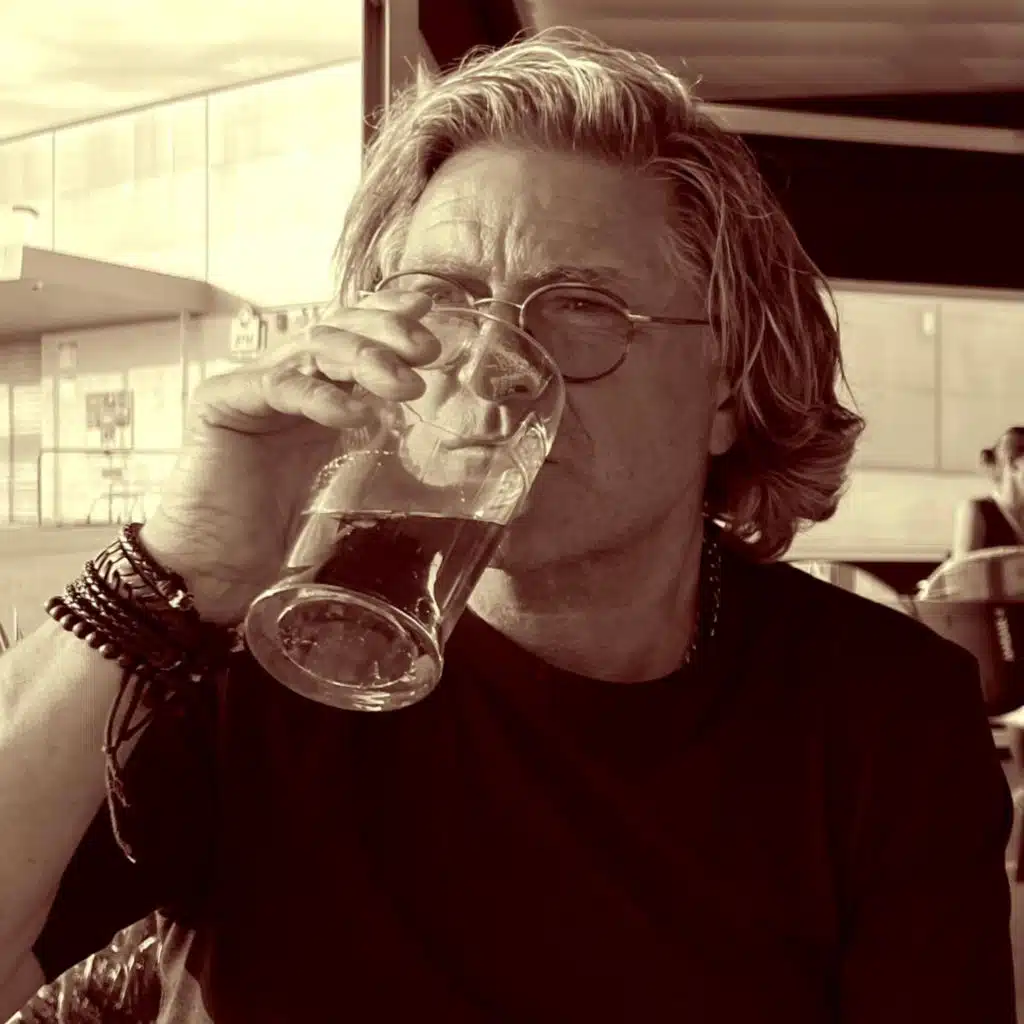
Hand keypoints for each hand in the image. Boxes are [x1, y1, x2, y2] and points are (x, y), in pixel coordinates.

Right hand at [140, 290, 440, 623]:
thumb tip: (413, 391)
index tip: (428, 310)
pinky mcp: (219, 403)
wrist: (211, 562)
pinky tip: (357, 414)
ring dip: (365, 358)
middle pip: (334, 329)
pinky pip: (278, 386)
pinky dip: (321, 396)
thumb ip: (361, 421)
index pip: (347, 332)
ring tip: (405, 386)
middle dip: (385, 332)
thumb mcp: (331, 462)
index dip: (385, 315)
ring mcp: (247, 385)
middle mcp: (278, 377)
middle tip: (426, 349)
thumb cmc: (268, 523)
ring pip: (311, 347)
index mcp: (306, 388)